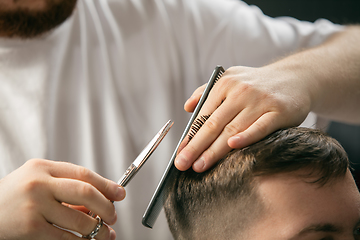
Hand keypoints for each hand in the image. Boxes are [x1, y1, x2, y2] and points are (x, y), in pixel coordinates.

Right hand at [0, 159, 125, 239]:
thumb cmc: (14, 198)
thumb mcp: (38, 183)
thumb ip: (65, 188)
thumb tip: (100, 202)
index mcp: (43, 168)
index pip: (84, 174)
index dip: (106, 185)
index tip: (120, 193)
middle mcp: (39, 183)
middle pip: (85, 192)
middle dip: (106, 206)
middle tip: (113, 215)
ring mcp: (34, 205)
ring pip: (78, 218)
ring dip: (97, 229)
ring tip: (105, 233)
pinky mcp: (30, 227)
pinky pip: (65, 237)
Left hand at [175, 65, 311, 171]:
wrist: (296, 77)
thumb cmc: (257, 83)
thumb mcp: (230, 78)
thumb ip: (206, 92)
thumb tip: (187, 108)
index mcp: (224, 84)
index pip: (203, 115)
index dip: (190, 136)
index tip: (179, 153)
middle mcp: (240, 91)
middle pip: (214, 124)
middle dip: (196, 146)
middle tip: (183, 164)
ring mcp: (260, 101)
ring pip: (233, 129)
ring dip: (215, 149)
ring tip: (200, 165)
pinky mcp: (279, 111)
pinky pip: (260, 127)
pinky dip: (246, 136)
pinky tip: (232, 146)